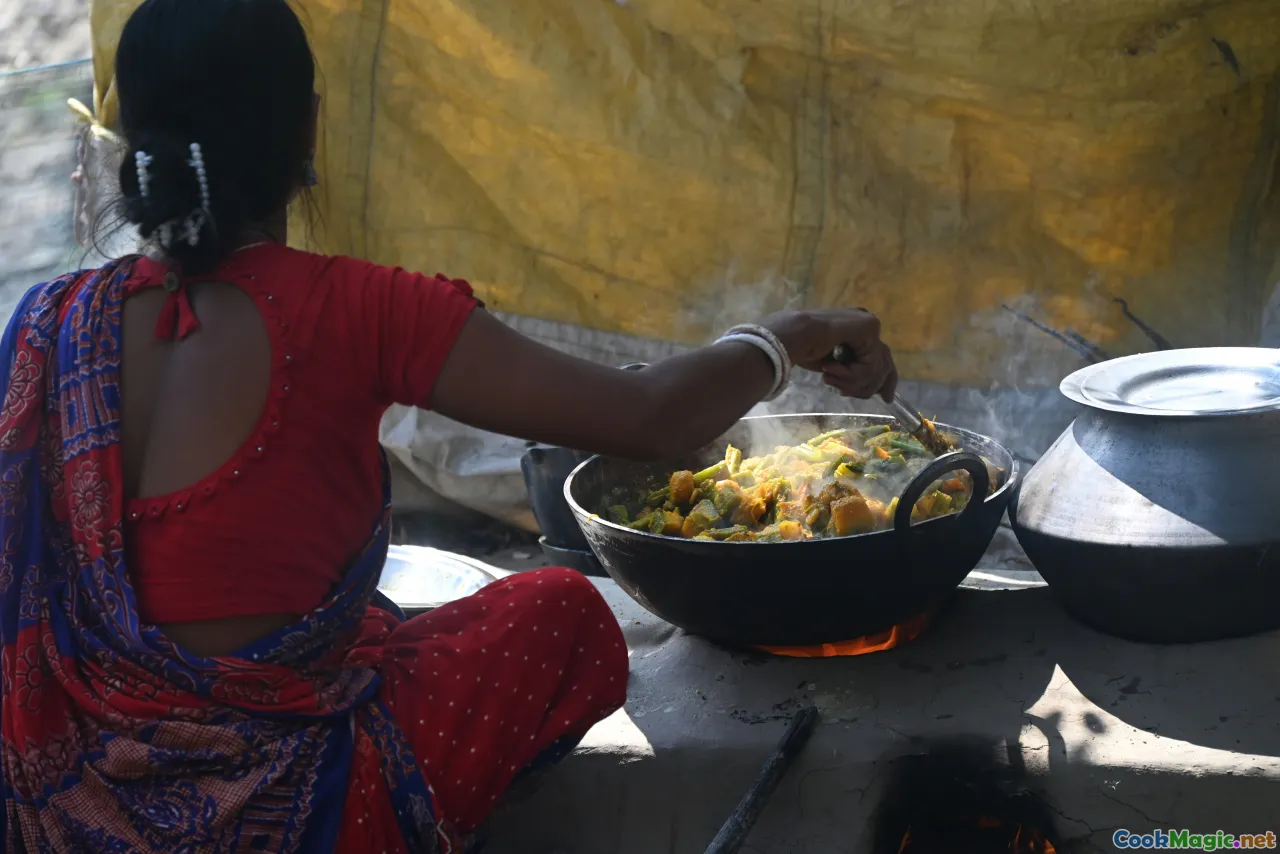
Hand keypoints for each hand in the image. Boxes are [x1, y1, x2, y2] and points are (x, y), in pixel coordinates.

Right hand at [761, 308, 897, 400]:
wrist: (793, 335)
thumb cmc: (804, 348)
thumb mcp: (835, 363)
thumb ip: (852, 368)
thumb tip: (869, 388)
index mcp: (860, 329)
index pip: (881, 357)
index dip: (881, 380)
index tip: (884, 398)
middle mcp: (868, 324)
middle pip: (885, 363)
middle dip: (875, 385)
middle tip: (862, 396)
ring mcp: (870, 325)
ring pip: (877, 368)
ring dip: (852, 381)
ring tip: (829, 378)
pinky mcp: (868, 329)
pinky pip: (871, 365)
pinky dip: (851, 375)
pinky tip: (830, 369)